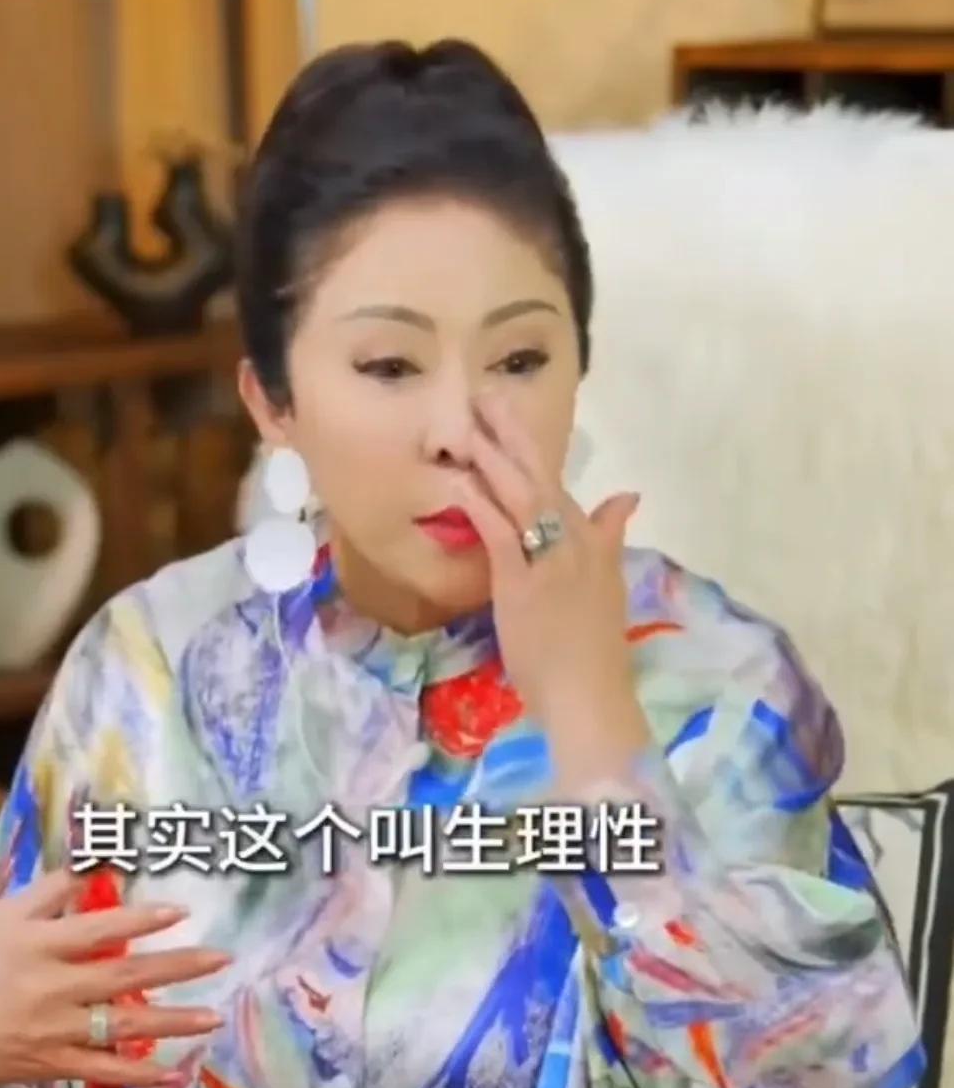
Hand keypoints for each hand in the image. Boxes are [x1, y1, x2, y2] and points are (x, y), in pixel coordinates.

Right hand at [0, 869, 229, 1087]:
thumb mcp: (3, 916)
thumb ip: (51, 890)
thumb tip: (97, 864)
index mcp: (38, 945)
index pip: (98, 930)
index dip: (139, 921)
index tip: (180, 911)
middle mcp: (50, 988)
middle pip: (122, 978)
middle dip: (176, 968)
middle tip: (221, 958)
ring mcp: (52, 1031)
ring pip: (120, 1028)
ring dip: (171, 1024)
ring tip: (213, 1018)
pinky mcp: (50, 1065)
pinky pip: (100, 1071)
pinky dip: (136, 1074)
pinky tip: (172, 1072)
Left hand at [449, 390, 651, 787]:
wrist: (592, 695)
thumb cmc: (591, 650)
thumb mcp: (606, 584)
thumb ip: (611, 535)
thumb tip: (628, 495)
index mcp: (591, 541)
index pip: (558, 482)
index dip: (531, 445)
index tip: (508, 408)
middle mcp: (575, 540)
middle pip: (540, 475)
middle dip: (511, 432)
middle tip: (484, 392)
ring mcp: (550, 558)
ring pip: (520, 495)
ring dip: (494, 457)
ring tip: (468, 421)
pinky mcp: (524, 582)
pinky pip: (499, 534)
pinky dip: (479, 505)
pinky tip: (459, 483)